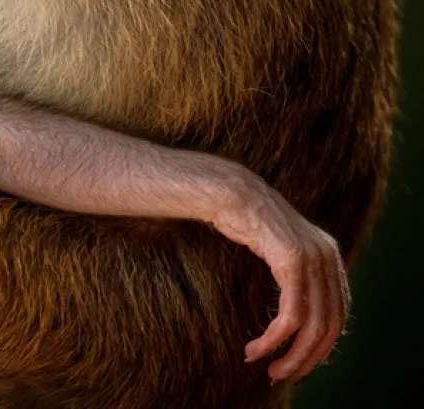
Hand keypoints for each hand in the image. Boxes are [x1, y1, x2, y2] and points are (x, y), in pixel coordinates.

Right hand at [210, 171, 348, 382]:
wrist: (229, 192)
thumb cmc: (244, 220)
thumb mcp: (279, 248)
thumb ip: (296, 272)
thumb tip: (296, 308)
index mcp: (330, 255)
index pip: (338, 314)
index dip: (320, 345)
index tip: (297, 361)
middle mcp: (329, 257)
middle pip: (330, 325)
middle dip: (307, 357)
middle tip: (282, 374)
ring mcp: (314, 258)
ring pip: (312, 326)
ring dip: (290, 355)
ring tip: (268, 367)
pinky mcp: (293, 262)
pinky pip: (290, 315)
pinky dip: (275, 339)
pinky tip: (257, 347)